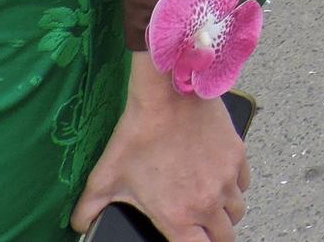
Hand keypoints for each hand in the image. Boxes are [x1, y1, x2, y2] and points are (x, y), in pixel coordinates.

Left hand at [70, 57, 248, 240]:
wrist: (168, 96)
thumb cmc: (138, 135)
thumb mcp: (104, 178)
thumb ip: (88, 210)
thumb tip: (79, 225)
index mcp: (178, 215)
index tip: (190, 241)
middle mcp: (208, 201)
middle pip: (225, 235)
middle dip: (214, 236)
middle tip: (201, 229)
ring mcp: (227, 178)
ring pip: (238, 210)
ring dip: (225, 213)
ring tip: (210, 204)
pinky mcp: (238, 155)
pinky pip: (244, 182)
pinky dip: (235, 186)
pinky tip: (219, 178)